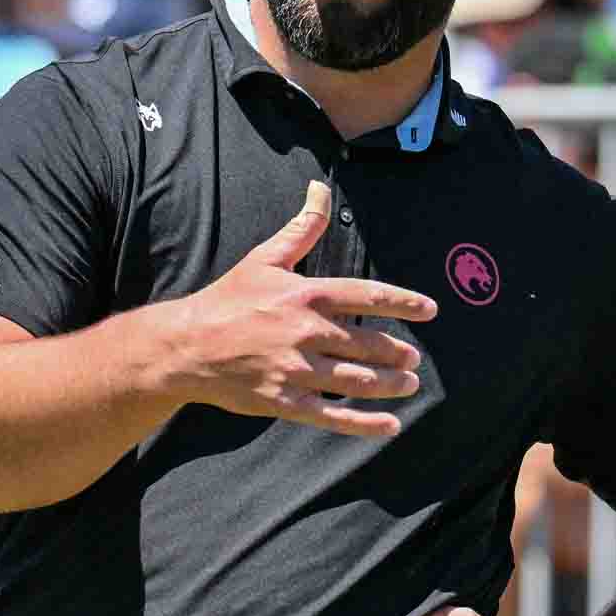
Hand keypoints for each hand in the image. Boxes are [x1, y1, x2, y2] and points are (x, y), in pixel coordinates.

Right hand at [160, 180, 436, 435]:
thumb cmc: (227, 299)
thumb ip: (302, 228)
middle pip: (369, 344)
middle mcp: (306, 332)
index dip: (404, 302)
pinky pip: (333, 415)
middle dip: (398, 352)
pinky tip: (390, 426)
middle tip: (414, 358)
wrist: (185, 346)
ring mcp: (296, 369)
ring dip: (391, 384)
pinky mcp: (285, 400)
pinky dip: (365, 424)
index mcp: (306, 295)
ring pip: (358, 380)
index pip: (367, 296)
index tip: (430, 310)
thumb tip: (321, 189)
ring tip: (410, 384)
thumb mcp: (265, 258)